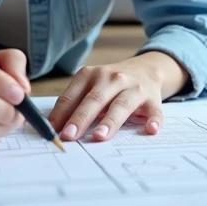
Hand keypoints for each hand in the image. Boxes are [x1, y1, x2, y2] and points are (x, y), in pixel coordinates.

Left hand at [48, 52, 186, 142]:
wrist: (145, 70)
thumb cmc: (110, 85)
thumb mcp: (90, 87)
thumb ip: (74, 104)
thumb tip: (54, 127)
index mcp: (91, 75)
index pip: (73, 95)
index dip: (62, 113)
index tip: (52, 130)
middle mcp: (112, 78)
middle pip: (95, 99)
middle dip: (81, 118)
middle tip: (70, 135)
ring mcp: (134, 88)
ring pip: (121, 104)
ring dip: (110, 121)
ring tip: (99, 136)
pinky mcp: (152, 99)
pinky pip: (154, 111)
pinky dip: (153, 120)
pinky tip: (150, 130)